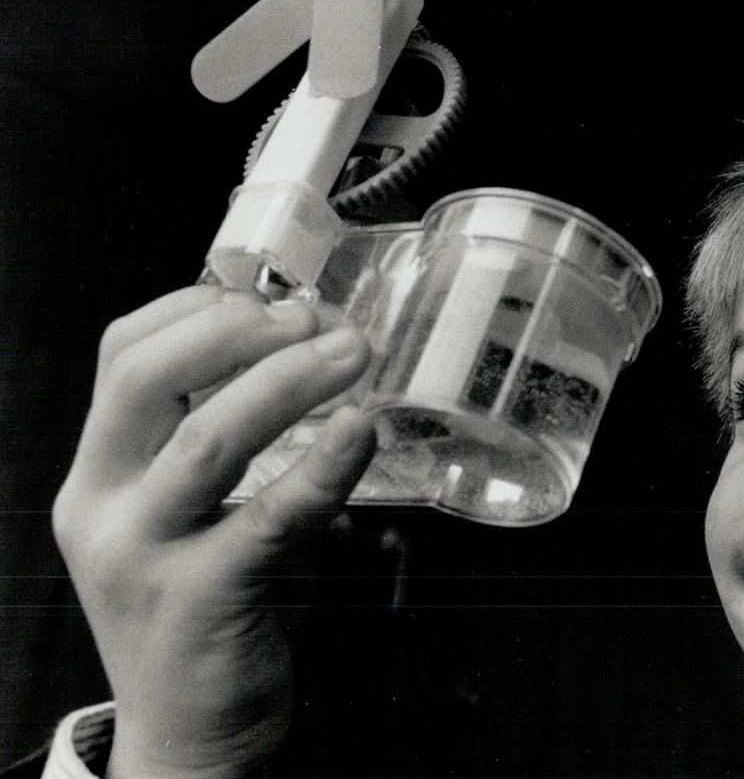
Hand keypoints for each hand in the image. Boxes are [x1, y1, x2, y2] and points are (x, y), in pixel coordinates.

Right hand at [52, 285, 374, 778]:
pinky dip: (321, 467)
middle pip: (146, 381)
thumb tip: (308, 344)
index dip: (197, 307)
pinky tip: (361, 432)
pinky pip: (269, 518)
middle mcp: (105, 508)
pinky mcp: (204, 599)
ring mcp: (146, 556)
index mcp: (98, 474)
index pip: (121, 355)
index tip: (273, 293)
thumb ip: (217, 438)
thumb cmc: (204, 608)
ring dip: (287, 382)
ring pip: (206, 440)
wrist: (186, 735)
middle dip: (237, 331)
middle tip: (316, 318)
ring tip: (354, 353)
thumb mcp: (184, 513)